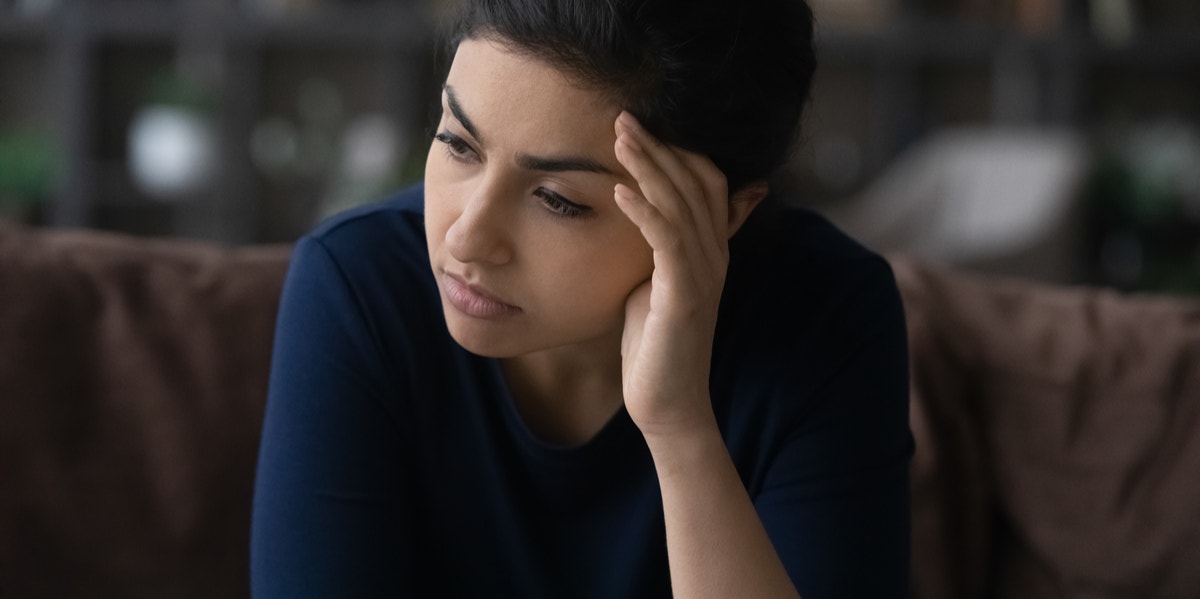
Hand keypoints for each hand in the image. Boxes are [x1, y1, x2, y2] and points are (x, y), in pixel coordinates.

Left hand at [612, 111, 731, 436]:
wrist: (668, 405)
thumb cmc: (653, 346)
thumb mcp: (653, 284)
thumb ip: (655, 248)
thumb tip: (640, 214)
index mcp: (709, 249)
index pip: (705, 182)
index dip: (677, 151)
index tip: (637, 126)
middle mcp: (714, 256)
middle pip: (694, 184)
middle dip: (658, 147)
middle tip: (623, 117)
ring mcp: (703, 276)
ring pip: (681, 205)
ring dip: (650, 168)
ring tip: (619, 138)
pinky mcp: (684, 297)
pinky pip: (667, 242)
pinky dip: (644, 212)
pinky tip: (619, 190)